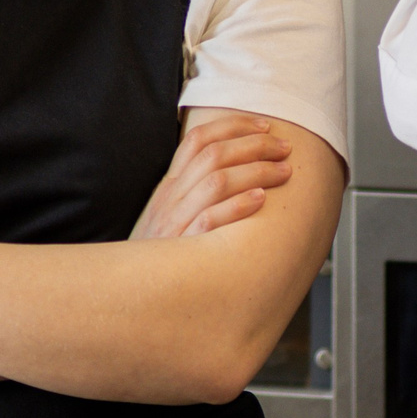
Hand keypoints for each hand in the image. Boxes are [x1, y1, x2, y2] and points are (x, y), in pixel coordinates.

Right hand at [132, 114, 293, 239]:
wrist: (131, 292)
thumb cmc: (162, 254)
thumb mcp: (168, 215)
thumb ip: (192, 191)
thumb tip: (234, 168)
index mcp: (169, 185)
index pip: (198, 139)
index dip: (233, 126)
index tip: (265, 125)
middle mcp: (171, 198)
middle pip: (214, 155)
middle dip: (255, 145)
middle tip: (285, 148)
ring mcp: (175, 222)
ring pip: (216, 182)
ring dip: (256, 171)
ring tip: (284, 172)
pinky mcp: (182, 248)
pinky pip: (210, 220)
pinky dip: (237, 206)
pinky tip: (261, 200)